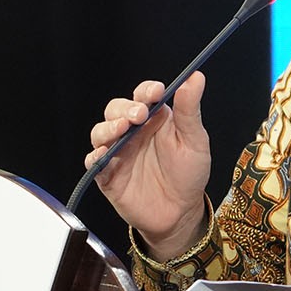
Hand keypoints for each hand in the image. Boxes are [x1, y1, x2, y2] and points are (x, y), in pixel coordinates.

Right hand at [84, 72, 211, 258]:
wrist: (180, 213)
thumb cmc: (189, 174)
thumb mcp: (194, 141)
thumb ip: (190, 110)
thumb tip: (196, 77)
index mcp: (155, 119)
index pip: (144, 95)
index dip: (147, 91)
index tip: (156, 92)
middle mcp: (134, 132)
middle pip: (117, 109)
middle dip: (125, 109)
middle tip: (138, 115)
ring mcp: (118, 152)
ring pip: (100, 132)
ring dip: (108, 127)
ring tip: (121, 130)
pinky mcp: (108, 174)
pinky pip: (94, 161)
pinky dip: (95, 156)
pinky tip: (105, 154)